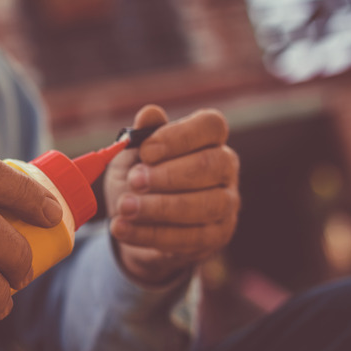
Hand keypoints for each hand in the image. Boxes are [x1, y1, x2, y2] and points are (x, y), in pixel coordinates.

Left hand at [104, 105, 239, 286]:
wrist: (134, 224)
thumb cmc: (138, 180)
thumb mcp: (132, 156)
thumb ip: (141, 135)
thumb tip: (149, 113)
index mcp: (208, 138)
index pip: (210, 126)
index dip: (179, 136)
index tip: (145, 151)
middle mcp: (225, 167)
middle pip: (211, 165)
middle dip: (168, 175)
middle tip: (134, 181)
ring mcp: (226, 203)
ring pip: (205, 205)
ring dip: (160, 207)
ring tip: (124, 208)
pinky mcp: (217, 235)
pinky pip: (190, 237)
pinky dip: (152, 234)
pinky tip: (123, 228)